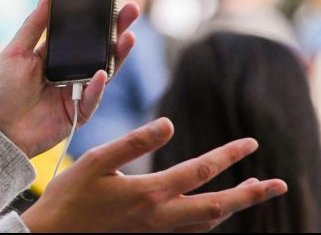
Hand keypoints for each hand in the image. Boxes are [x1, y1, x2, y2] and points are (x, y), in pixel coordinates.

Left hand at [0, 0, 139, 157]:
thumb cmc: (2, 91)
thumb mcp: (15, 52)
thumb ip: (33, 26)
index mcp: (53, 57)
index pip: (79, 35)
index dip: (94, 19)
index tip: (108, 0)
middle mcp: (68, 73)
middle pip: (98, 50)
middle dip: (115, 31)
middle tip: (130, 10)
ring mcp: (75, 93)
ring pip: (103, 72)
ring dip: (116, 55)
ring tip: (127, 36)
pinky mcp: (78, 113)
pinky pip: (92, 98)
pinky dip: (96, 87)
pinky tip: (101, 73)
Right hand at [21, 118, 287, 232]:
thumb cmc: (70, 196)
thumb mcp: (96, 161)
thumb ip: (133, 142)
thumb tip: (169, 124)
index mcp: (149, 194)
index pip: (199, 172)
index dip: (228, 157)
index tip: (250, 144)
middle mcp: (159, 216)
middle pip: (217, 207)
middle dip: (249, 195)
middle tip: (277, 185)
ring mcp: (155, 230)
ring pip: (207, 222)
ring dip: (234, 207)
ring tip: (251, 193)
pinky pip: (191, 230)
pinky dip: (210, 218)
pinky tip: (210, 210)